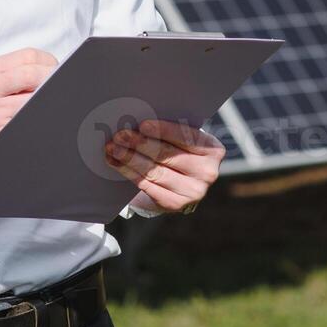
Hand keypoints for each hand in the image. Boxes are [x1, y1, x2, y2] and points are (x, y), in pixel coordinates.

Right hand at [0, 48, 56, 161]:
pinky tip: (30, 115)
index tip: (53, 68)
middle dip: (51, 79)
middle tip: (54, 86)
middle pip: (34, 75)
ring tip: (40, 101)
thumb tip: (50, 70)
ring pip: (34, 100)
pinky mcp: (0, 132)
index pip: (29, 56)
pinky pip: (27, 121)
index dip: (48, 62)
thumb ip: (17, 71)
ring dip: (44, 100)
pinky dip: (35, 116)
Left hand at [104, 119, 224, 213]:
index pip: (186, 137)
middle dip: (140, 143)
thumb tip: (139, 122)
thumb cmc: (179, 152)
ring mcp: (193, 191)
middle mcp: (208, 172)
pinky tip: (116, 163)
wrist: (181, 184)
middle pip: (167, 154)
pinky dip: (128, 173)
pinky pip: (148, 185)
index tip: (143, 125)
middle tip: (121, 135)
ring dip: (130, 158)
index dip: (163, 130)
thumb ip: (169, 131)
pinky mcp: (176, 204)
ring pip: (154, 171)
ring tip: (113, 148)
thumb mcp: (182, 140)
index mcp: (213, 149)